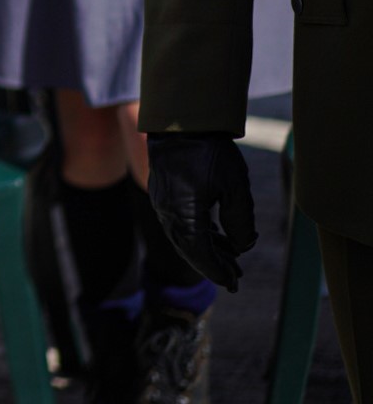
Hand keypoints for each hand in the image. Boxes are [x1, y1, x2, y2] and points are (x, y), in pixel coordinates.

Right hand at [147, 133, 257, 291]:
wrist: (181, 122)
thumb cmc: (210, 151)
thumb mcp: (235, 187)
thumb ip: (241, 222)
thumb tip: (242, 247)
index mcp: (184, 213)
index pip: (200, 253)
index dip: (217, 271)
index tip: (233, 283)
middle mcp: (167, 212)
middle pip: (189, 249)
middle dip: (212, 265)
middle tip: (234, 278)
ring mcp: (162, 202)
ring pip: (183, 238)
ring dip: (206, 251)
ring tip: (230, 259)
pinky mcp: (162, 193)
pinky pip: (178, 224)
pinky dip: (197, 235)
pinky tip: (215, 237)